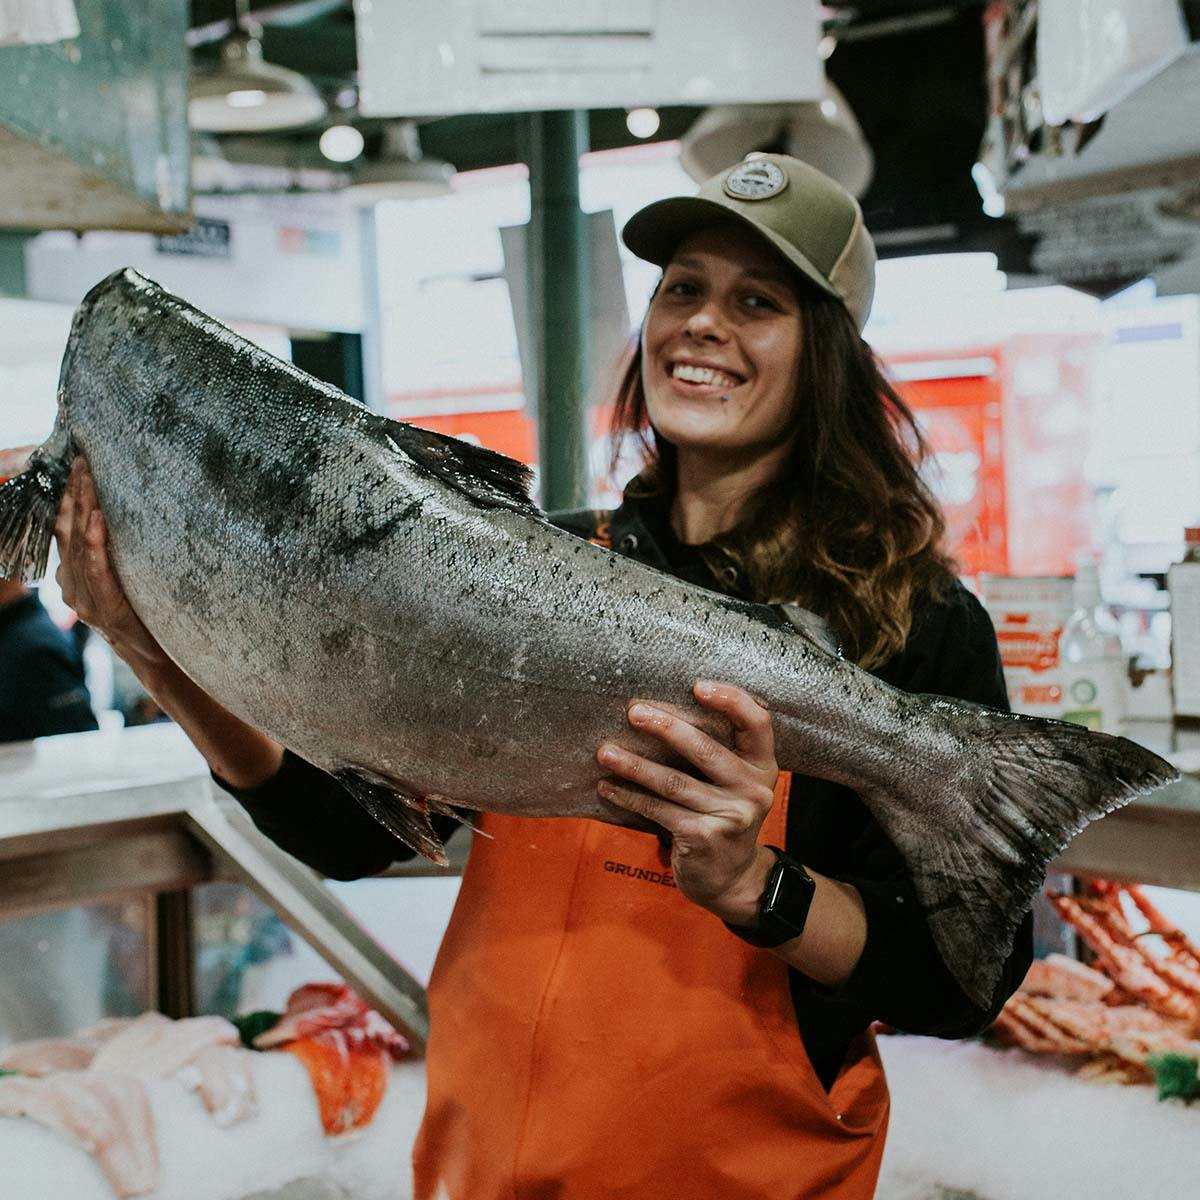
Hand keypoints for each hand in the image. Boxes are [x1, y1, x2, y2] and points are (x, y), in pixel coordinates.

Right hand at [54, 458, 166, 667]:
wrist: (154, 656)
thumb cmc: (143, 614)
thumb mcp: (125, 578)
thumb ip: (114, 553)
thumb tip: (117, 516)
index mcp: (75, 575)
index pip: (66, 528)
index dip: (69, 496)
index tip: (77, 465)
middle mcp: (72, 585)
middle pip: (69, 531)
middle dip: (75, 494)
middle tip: (83, 461)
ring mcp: (84, 599)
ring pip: (79, 545)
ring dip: (84, 509)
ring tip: (89, 480)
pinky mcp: (104, 609)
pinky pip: (97, 571)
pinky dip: (96, 544)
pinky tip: (98, 521)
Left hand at [596, 680, 779, 921]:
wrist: (732, 878)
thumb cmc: (724, 815)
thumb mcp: (737, 782)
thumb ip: (719, 750)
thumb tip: (661, 709)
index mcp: (763, 765)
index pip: (757, 722)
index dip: (731, 700)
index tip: (697, 686)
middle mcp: (753, 789)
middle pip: (706, 750)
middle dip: (665, 727)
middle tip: (633, 711)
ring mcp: (731, 816)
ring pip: (674, 782)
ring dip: (634, 765)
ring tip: (605, 752)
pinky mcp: (704, 838)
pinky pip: (659, 810)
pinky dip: (630, 797)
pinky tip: (608, 787)